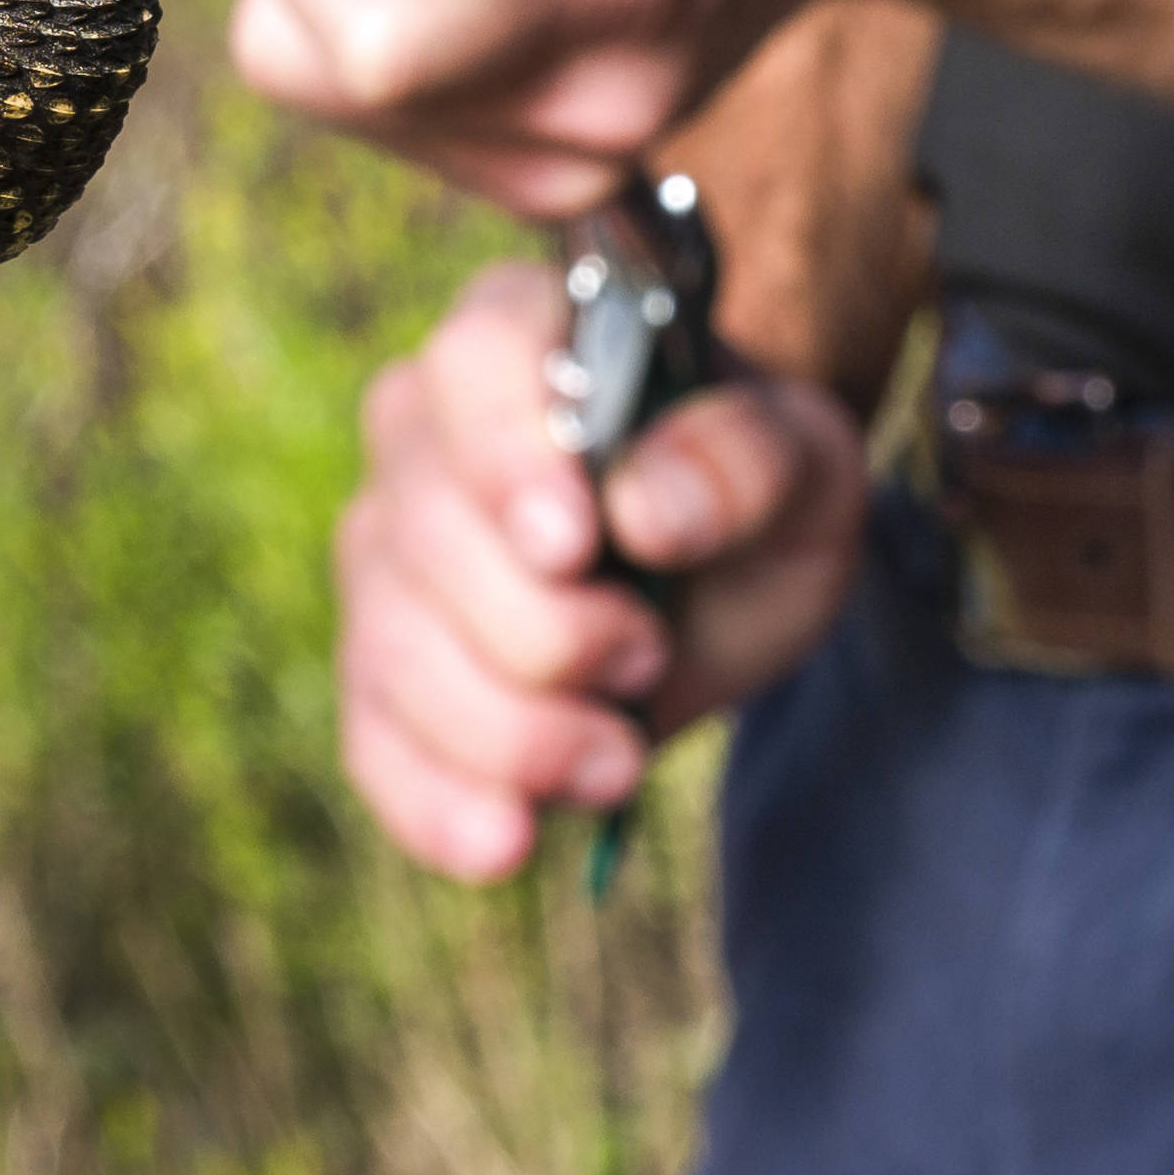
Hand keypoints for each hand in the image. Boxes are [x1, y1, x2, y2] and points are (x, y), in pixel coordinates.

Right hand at [333, 259, 875, 883]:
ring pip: (394, 648)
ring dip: (512, 729)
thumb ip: (746, 458)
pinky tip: (508, 838)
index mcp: (519, 336)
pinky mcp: (379, 667)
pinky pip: (372, 739)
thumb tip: (645, 508)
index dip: (507, 456)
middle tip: (647, 654)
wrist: (721, 583)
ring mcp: (385, 551)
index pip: (473, 365)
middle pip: (426, 532)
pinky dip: (436, 802)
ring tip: (618, 757)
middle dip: (542, 629)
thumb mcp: (802, 465)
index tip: (573, 540)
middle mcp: (422, 429)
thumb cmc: (750, 494)